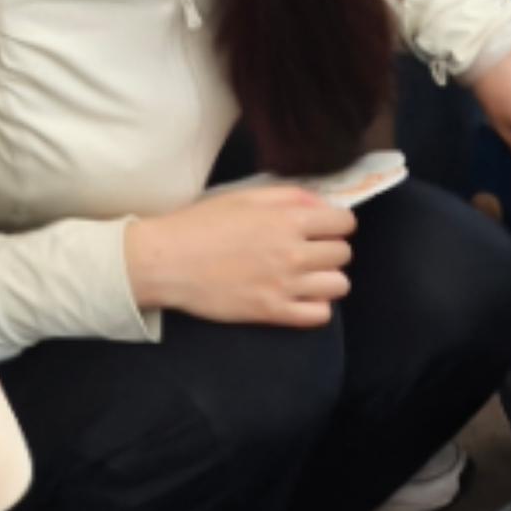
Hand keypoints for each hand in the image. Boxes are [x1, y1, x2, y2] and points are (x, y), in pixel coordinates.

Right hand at [125, 184, 356, 327]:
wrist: (165, 261)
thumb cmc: (200, 224)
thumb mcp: (244, 196)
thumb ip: (288, 196)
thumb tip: (322, 204)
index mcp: (288, 219)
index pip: (344, 223)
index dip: (336, 224)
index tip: (322, 228)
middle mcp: (293, 252)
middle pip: (343, 254)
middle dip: (329, 250)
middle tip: (307, 251)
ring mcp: (285, 285)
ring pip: (339, 285)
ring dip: (326, 279)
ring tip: (305, 276)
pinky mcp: (272, 312)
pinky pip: (321, 314)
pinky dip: (315, 306)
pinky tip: (298, 297)